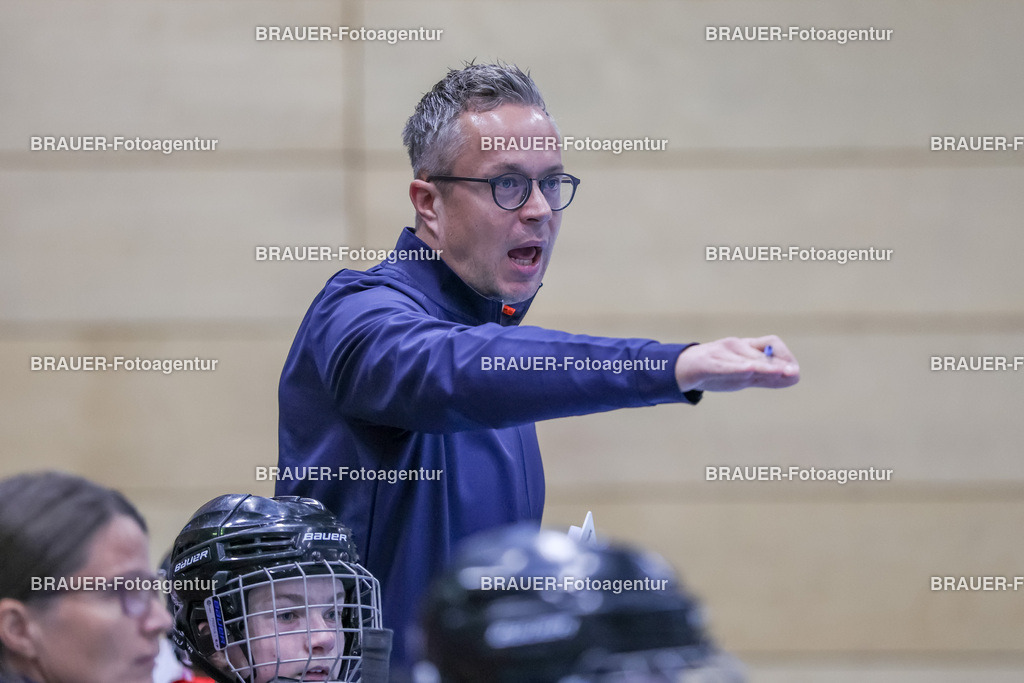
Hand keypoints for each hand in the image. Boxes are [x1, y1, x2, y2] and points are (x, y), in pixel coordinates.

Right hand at [675, 336, 798, 392]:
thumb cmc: (715, 370)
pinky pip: (725, 365)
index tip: (794, 371)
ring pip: (745, 360)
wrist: (682, 368)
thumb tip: (795, 376)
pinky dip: (738, 367)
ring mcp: (721, 352)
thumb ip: (765, 375)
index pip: (771, 343)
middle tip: (793, 373)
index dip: (785, 356)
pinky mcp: (708, 362)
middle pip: (760, 354)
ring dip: (764, 366)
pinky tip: (749, 369)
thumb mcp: (742, 372)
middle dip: (777, 365)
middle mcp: (736, 346)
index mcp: (745, 347)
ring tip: (780, 371)